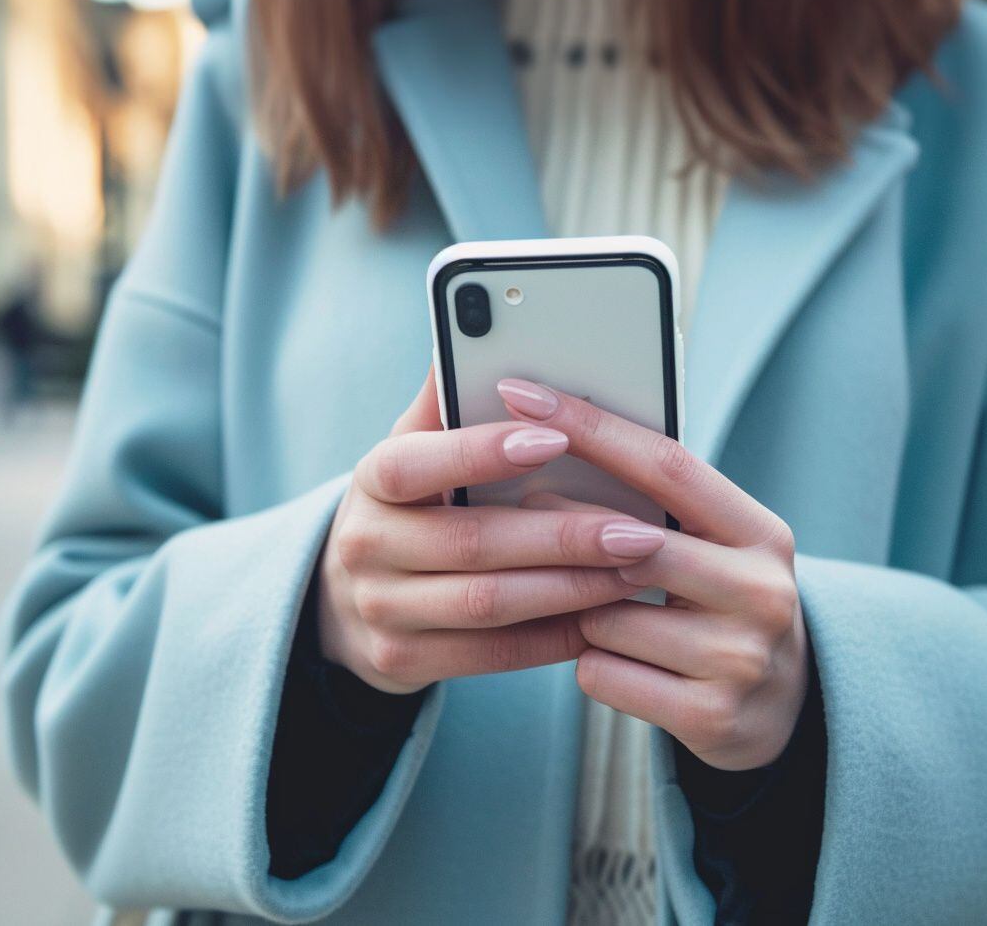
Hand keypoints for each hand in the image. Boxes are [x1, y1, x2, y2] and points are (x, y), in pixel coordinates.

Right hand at [317, 371, 664, 693]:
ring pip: (489, 604)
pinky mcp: (401, 661)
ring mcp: (380, 610)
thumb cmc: (411, 507)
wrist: (349, 599)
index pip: (414, 464)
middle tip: (638, 530)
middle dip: (563, 536)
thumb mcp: (415, 450)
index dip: (480, 452)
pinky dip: (555, 636)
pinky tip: (602, 616)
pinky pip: (494, 653)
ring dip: (571, 589)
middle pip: (470, 543)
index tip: (556, 437)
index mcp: (372, 482)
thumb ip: (447, 401)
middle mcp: (365, 546)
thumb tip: (470, 325)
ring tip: (635, 573)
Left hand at [498, 377, 810, 771]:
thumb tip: (549, 439)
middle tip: (520, 512)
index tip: (521, 392)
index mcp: (760, 533)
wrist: (782, 710)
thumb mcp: (715, 547)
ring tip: (605, 616)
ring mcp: (741, 658)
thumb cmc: (718, 605)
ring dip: (579, 614)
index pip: (667, 464)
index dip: (589, 425)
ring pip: (603, 615)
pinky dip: (592, 666)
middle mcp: (763, 591)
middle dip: (563, 530)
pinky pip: (600, 672)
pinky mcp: (711, 716)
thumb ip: (657, 505)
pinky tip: (619, 665)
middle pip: (630, 544)